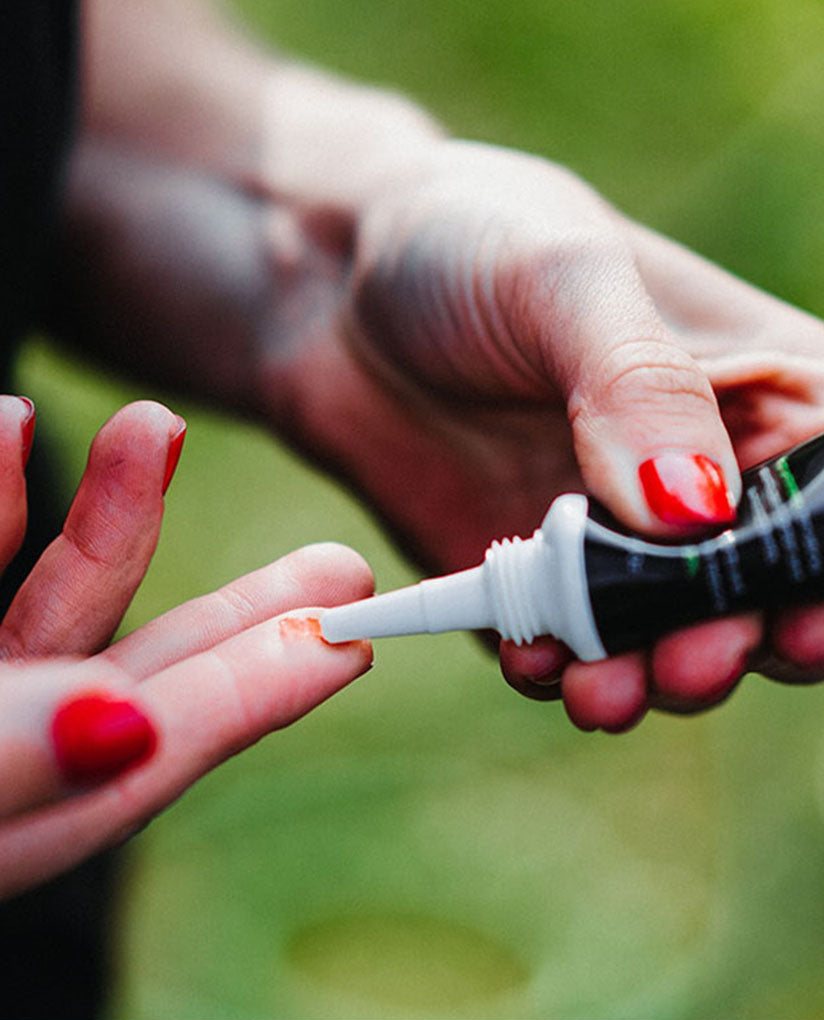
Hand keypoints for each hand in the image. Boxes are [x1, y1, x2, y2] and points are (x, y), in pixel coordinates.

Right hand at [0, 395, 371, 993]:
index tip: (344, 636)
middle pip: (120, 706)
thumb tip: (132, 741)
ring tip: (165, 429)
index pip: (126, 774)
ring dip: (100, 523)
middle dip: (232, 631)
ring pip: (37, 624)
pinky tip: (6, 435)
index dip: (244, 702)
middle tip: (339, 572)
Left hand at [255, 139, 823, 731]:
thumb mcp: (560, 277)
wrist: (334, 288)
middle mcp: (691, 476)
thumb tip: (695, 509)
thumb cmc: (464, 242)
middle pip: (760, 587)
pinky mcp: (525, 575)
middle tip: (694, 659)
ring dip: (650, 675)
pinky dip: (557, 668)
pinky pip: (560, 646)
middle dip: (741, 638)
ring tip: (606, 687)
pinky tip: (534, 662)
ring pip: (664, 636)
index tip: (803, 616)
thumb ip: (637, 382)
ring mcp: (607, 536)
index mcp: (756, 389)